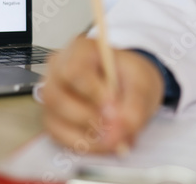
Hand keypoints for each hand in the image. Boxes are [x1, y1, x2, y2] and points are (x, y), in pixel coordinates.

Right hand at [42, 37, 163, 153]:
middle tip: (117, 130)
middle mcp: (58, 70)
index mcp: (80, 50)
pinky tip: (106, 143)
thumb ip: (135, 105)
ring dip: (88, 135)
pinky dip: (84, 145)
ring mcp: (52, 95)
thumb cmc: (132, 77)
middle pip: (56, 96)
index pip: (73, 69)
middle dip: (88, 117)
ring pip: (55, 120)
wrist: (130, 86)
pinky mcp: (52, 118)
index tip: (114, 108)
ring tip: (117, 138)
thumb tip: (120, 130)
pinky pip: (58, 137)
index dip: (92, 92)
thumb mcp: (143, 84)